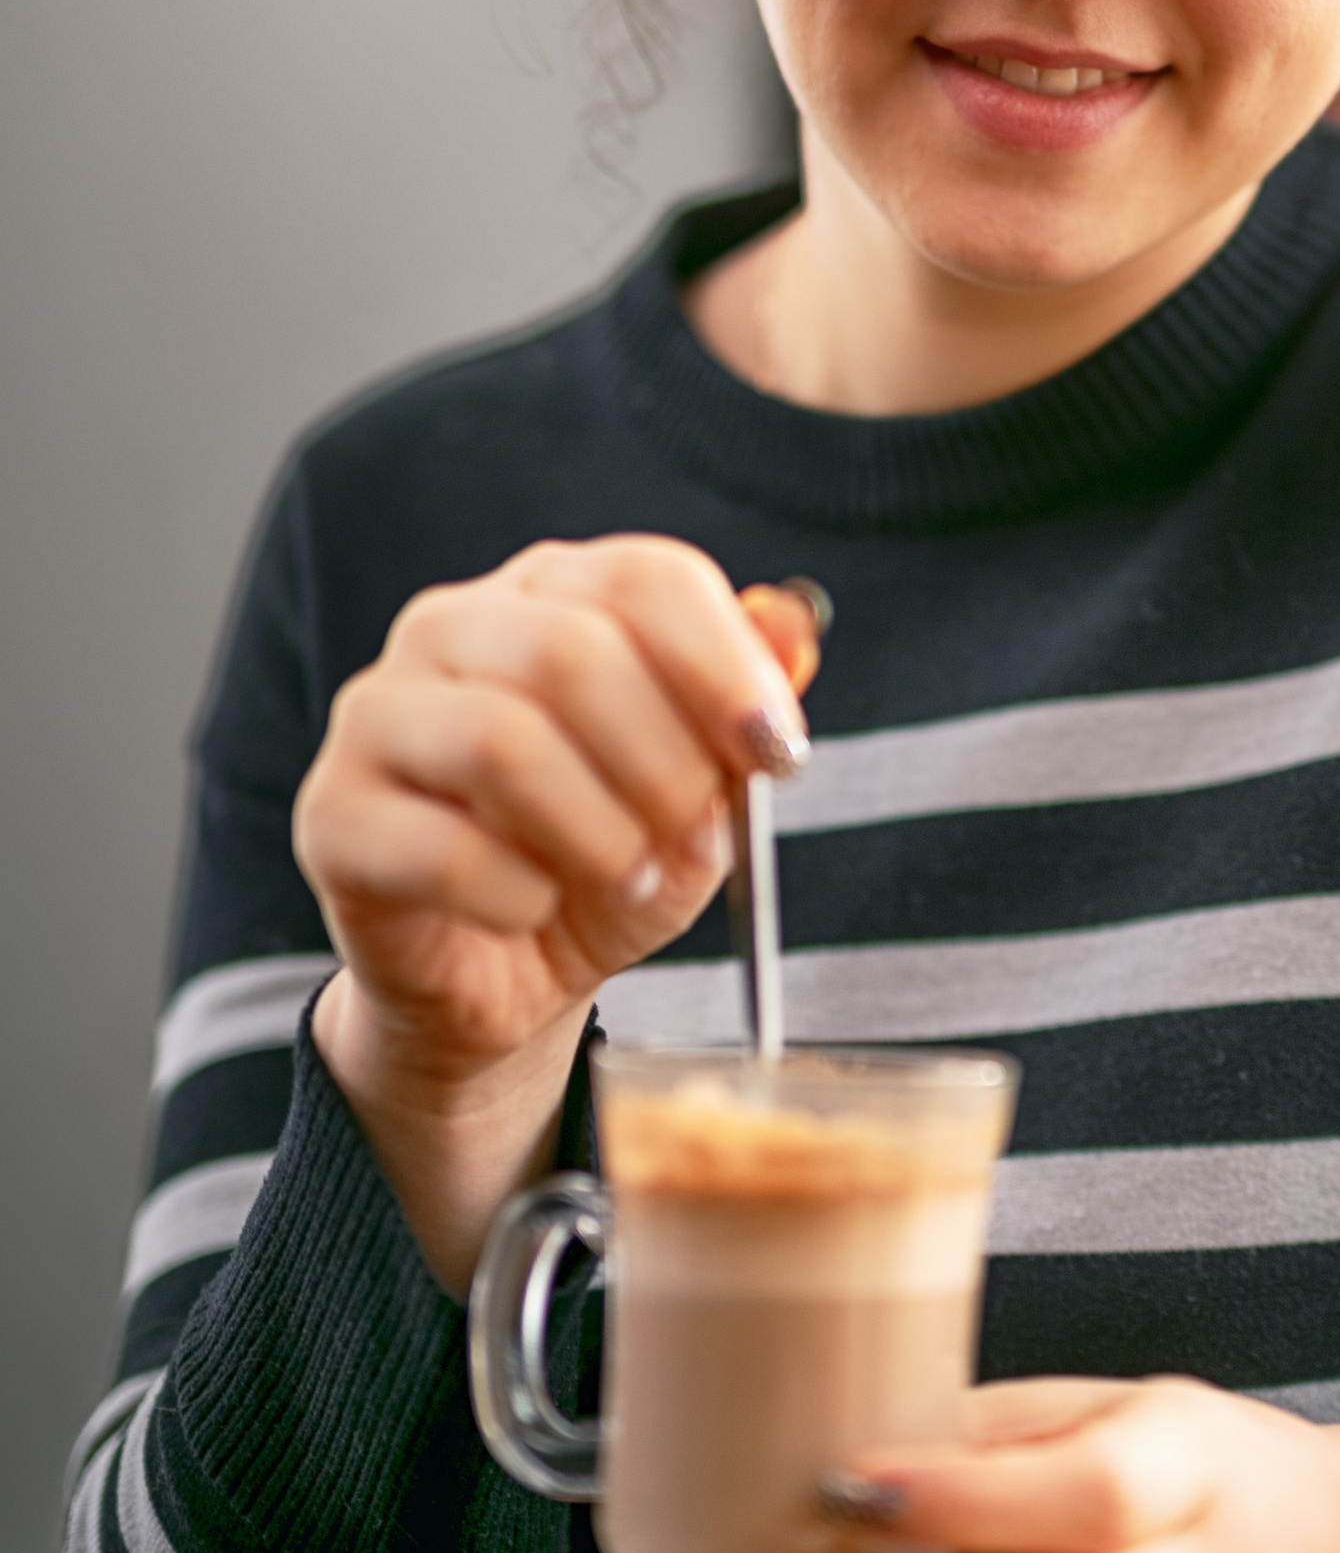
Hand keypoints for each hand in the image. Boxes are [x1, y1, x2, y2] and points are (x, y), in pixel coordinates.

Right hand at [293, 537, 820, 1287]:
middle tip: (694, 838)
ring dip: (597, 833)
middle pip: (573, 652)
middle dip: (662, 764)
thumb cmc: (605, 858)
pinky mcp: (333, 816)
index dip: (725, 665)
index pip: (644, 577)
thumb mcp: (704, 785)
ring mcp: (376, 715)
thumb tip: (793, 627)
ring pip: (502, 742)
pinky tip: (535, 911)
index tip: (781, 754)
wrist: (505, 975)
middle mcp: (449, 627)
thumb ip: (746, 702)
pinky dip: (520, 896)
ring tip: (628, 880)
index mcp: (548, 593)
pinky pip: (443, 848)